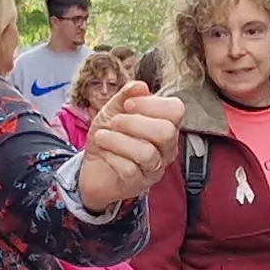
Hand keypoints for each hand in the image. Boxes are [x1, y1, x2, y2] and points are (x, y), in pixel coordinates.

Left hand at [73, 84, 184, 211]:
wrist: (93, 167)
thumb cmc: (110, 136)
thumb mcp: (113, 110)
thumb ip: (126, 96)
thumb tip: (139, 85)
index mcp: (166, 124)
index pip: (176, 110)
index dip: (151, 103)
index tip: (128, 104)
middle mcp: (167, 148)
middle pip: (166, 132)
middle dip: (135, 123)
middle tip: (114, 121)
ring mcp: (155, 168)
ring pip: (147, 153)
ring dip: (119, 140)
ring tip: (102, 135)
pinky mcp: (139, 184)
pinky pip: (130, 170)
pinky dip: (112, 157)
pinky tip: (103, 152)